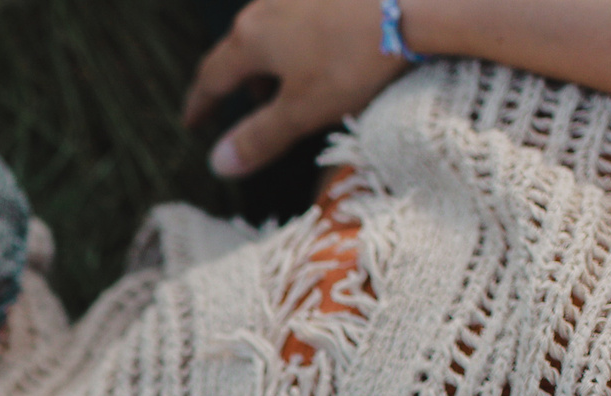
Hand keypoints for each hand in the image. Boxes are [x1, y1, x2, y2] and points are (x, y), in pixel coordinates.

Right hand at [183, 0, 409, 178]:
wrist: (416, 2)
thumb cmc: (356, 57)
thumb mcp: (303, 111)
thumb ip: (259, 138)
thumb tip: (218, 164)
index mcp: (251, 38)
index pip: (211, 77)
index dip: (201, 103)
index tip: (193, 121)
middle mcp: (267, 7)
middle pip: (241, 50)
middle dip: (241, 82)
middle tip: (250, 109)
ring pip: (273, 31)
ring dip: (274, 61)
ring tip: (294, 85)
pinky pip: (303, 17)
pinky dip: (301, 41)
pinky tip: (325, 52)